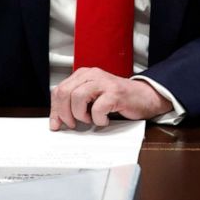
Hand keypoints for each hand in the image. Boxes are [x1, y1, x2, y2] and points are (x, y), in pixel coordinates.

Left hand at [49, 68, 171, 129]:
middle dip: (64, 113)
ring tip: (90, 119)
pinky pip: (97, 108)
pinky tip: (104, 120)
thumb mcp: (92, 97)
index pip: (59, 90)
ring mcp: (104, 82)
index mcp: (84, 74)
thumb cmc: (118, 99)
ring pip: (77, 97)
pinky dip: (98, 119)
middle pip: (65, 92)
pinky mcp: (115, 93)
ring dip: (81, 115)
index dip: (55, 109)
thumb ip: (76, 102)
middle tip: (73, 124)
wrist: (144, 97)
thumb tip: (58, 119)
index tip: (56, 123)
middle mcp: (92, 75)